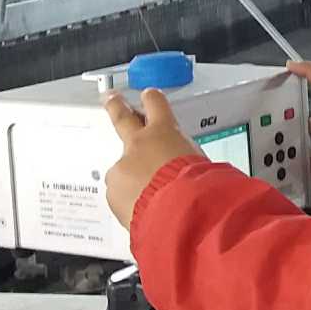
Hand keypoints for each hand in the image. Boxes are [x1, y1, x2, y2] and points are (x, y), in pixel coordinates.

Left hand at [104, 89, 200, 226]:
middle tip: (111, 99)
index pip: (156, 105)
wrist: (180, 213)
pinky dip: (130, 201)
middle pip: (122, 116)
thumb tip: (180, 167)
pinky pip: (120, 194)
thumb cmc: (197, 187)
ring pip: (122, 169)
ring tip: (145, 194)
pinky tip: (144, 211)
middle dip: (116, 106)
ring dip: (130, 176)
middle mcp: (138, 144)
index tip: (148, 95)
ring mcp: (122, 166)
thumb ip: (182, 158)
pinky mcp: (113, 190)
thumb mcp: (199, 163)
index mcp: (164, 132)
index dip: (152, 99)